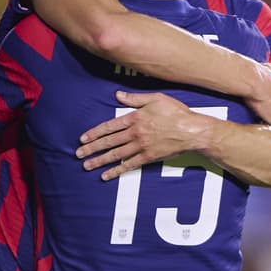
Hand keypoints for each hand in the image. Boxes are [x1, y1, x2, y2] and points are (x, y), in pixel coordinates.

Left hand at [77, 91, 208, 179]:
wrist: (192, 130)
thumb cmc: (176, 113)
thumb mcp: (156, 98)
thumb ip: (135, 98)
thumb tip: (118, 95)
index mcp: (135, 118)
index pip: (109, 126)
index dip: (94, 133)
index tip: (83, 139)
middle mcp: (135, 133)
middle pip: (109, 142)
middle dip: (92, 148)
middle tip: (78, 154)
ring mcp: (141, 146)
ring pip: (116, 154)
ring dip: (100, 160)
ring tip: (87, 166)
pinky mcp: (148, 157)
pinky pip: (129, 165)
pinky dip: (116, 171)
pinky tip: (106, 175)